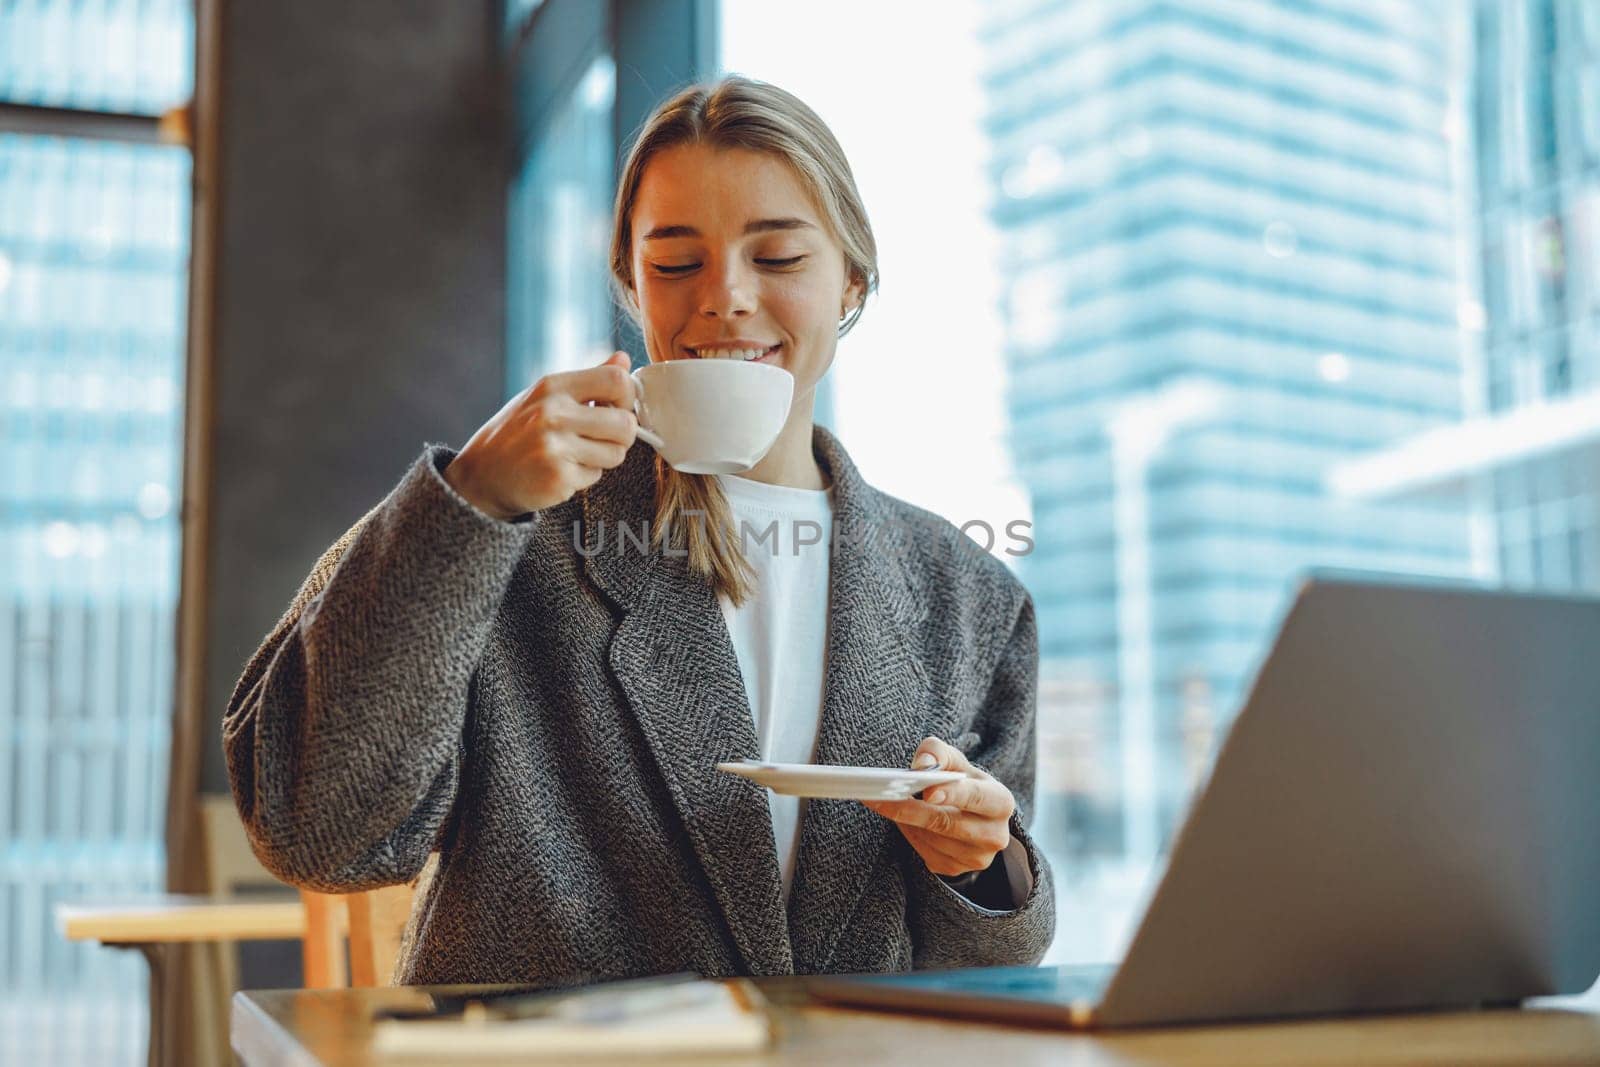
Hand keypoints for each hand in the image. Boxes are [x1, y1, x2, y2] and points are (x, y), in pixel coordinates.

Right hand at [444, 352, 638, 519]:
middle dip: (622, 436)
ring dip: (603, 458)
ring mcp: (555, 446)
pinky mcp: (558, 477)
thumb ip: (589, 379)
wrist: (482, 474)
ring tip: (575, 454)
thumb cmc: (518, 432)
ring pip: (616, 453)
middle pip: (626, 424)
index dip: (627, 397)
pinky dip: (584, 477)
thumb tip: (624, 358)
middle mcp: (553, 413)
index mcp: (553, 386)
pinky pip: (595, 476)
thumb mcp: (546, 396)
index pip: (617, 379)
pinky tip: (560, 470)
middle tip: (601, 439)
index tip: (616, 408)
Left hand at [861, 737, 1015, 877]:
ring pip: (932, 839)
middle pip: (947, 823)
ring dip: (907, 820)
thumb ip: (938, 754)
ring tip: (891, 801)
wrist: (971, 816)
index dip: (952, 794)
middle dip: (912, 809)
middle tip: (882, 796)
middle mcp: (994, 835)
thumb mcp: (955, 761)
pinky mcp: (956, 869)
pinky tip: (905, 819)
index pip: (976, 797)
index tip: (927, 792)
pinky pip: (925, 853)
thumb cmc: (962, 782)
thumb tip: (922, 766)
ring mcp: (976, 857)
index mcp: (1001, 802)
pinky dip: (910, 834)